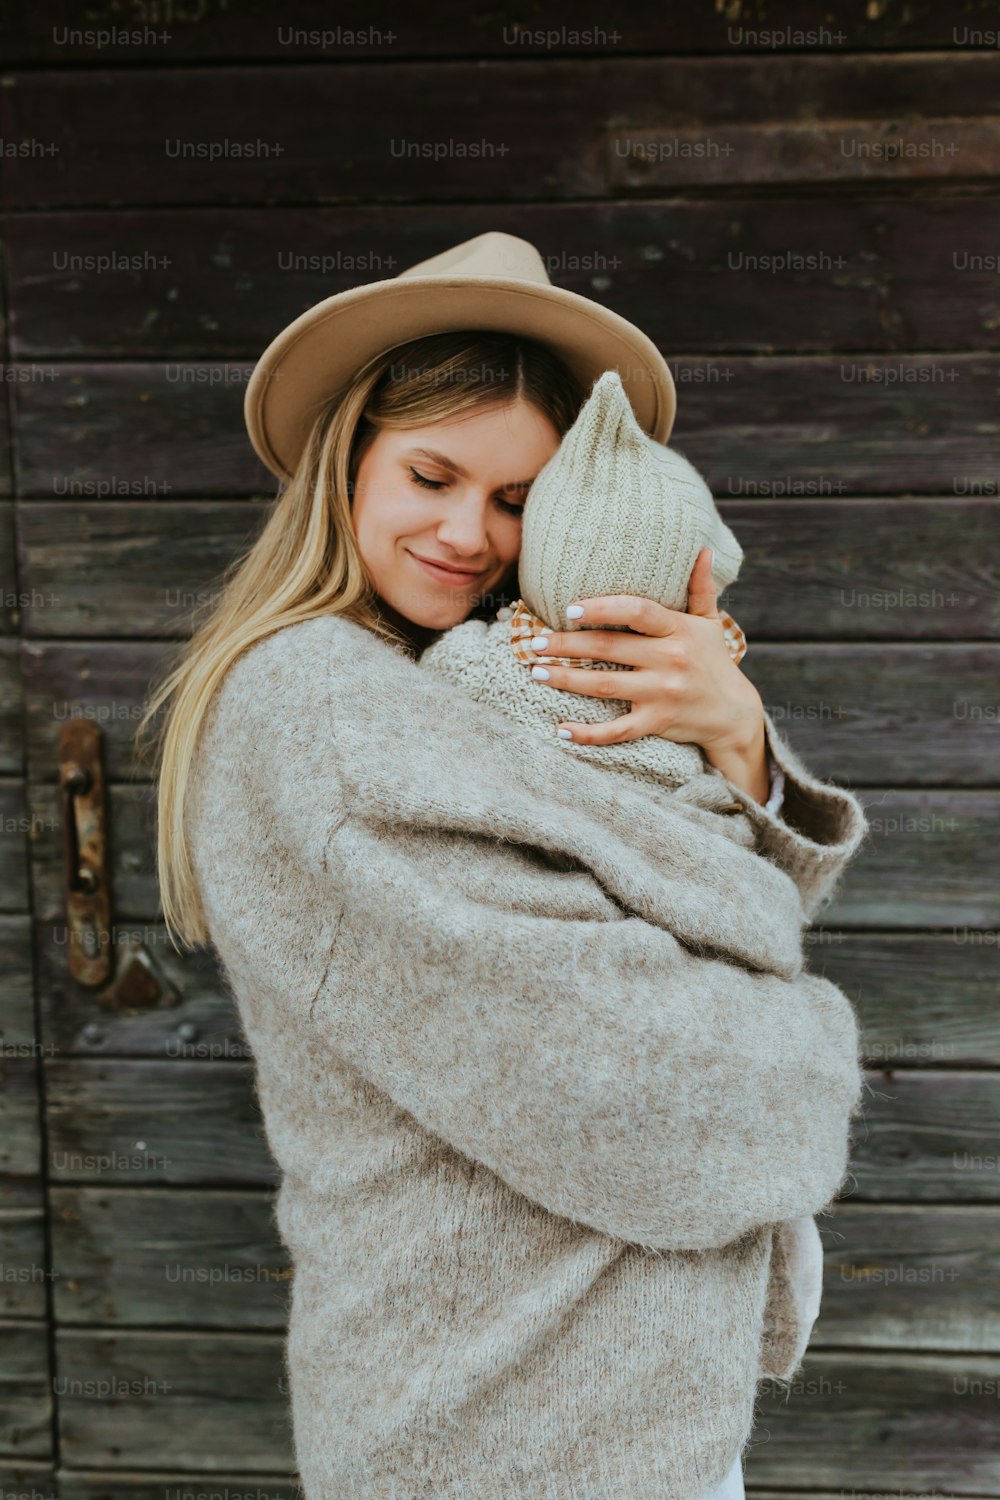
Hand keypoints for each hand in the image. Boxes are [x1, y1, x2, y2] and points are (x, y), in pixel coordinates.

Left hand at [527, 548, 768, 797]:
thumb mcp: (709, 623)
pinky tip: (561, 730)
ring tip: (536, 672)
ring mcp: (661, 693)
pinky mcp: (656, 722)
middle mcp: (669, 660)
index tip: (569, 610)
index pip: (637, 612)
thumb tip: (703, 550)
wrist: (734, 714)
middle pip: (609, 648)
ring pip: (604, 686)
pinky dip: (588, 733)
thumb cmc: (714, 662)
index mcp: (678, 630)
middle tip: (532, 642)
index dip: (602, 608)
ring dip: (565, 679)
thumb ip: (701, 588)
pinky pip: (617, 731)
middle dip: (566, 644)